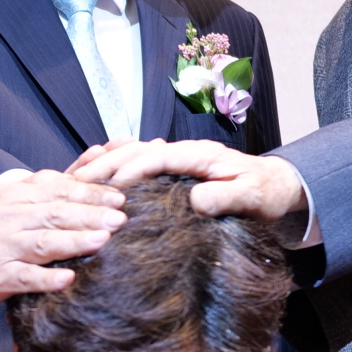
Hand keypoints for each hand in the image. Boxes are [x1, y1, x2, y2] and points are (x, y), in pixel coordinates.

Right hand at [0, 170, 124, 307]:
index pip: (59, 189)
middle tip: (121, 218)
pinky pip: (23, 276)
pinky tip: (66, 279)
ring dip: (73, 241)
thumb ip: (57, 180)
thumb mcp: (16, 195)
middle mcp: (10, 217)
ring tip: (102, 242)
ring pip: (42, 242)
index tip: (121, 195)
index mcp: (18, 195)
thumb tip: (99, 153)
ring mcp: (2, 247)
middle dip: (90, 214)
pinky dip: (45, 278)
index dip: (91, 192)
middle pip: (55, 213)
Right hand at [68, 138, 308, 220]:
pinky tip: (92, 179)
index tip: (111, 190)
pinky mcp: (172, 169)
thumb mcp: (252, 198)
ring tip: (75, 182)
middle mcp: (184, 151)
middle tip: (77, 184)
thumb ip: (226, 198)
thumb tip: (195, 200)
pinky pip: (135, 162)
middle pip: (135, 151)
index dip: (131, 171)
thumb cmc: (265, 194)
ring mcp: (176, 158)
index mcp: (200, 154)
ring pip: (130, 154)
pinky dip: (111, 167)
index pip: (156, 157)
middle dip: (105, 165)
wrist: (276, 187)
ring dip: (103, 166)